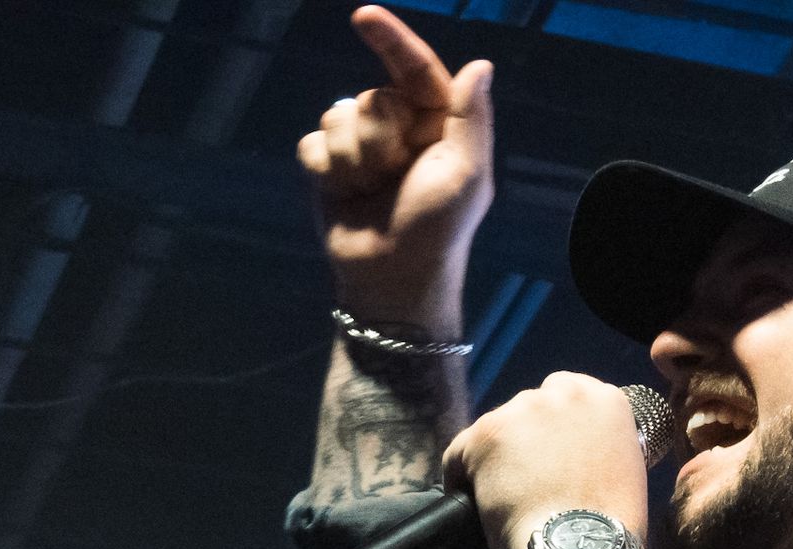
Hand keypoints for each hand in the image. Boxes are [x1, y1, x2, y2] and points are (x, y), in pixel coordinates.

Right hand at [295, 6, 493, 331]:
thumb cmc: (436, 230)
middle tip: (393, 175)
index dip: (390, 40)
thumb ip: (471, 118)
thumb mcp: (466, 174)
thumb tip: (480, 65)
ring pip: (335, 117)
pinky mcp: (329, 169)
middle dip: (376, 136)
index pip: (413, 69)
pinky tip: (344, 196)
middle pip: (367, 97)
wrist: (390, 278)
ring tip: (370, 191)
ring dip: (351, 158)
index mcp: (436, 124)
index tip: (364, 17)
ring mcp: (361, 148)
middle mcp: (398, 129)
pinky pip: (312, 144)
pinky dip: (325, 170)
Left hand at [443, 374, 649, 548]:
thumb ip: (594, 447)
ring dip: (495, 459)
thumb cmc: (605, 527)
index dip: (550, 428)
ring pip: (494, 431)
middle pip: (527, 410)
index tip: (546, 453)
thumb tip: (568, 456)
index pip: (564, 394)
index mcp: (604, 401)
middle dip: (523, 441)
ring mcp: (522, 410)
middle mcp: (564, 394)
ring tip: (503, 497)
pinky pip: (460, 452)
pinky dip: (462, 476)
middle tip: (525, 481)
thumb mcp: (620, 470)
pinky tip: (474, 501)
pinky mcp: (486, 434)